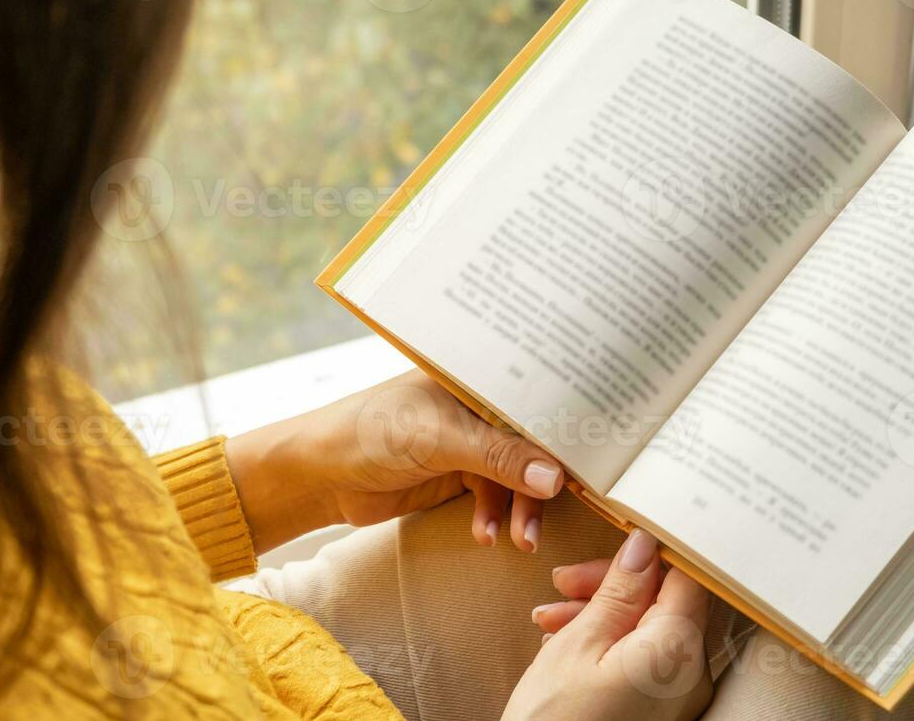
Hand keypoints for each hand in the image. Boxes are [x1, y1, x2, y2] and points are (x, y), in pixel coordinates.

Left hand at [223, 370, 564, 552]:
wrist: (318, 474)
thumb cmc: (369, 432)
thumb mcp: (438, 440)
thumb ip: (497, 457)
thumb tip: (555, 477)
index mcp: (475, 374)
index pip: (534, 392)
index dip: (566, 421)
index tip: (594, 458)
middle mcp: (477, 401)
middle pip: (531, 437)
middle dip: (544, 477)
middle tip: (555, 509)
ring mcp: (469, 437)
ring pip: (516, 472)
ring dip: (520, 507)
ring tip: (519, 540)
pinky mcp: (458, 470)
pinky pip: (494, 493)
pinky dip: (495, 516)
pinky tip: (486, 535)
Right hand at [504, 530, 712, 720]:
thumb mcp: (578, 644)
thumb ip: (619, 591)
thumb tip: (645, 546)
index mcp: (680, 649)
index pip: (689, 574)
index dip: (652, 550)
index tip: (616, 538)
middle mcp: (694, 676)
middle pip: (668, 601)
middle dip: (614, 584)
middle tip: (563, 582)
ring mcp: (682, 701)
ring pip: (651, 629)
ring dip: (603, 613)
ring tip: (549, 619)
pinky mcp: (663, 715)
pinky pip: (647, 661)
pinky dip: (610, 645)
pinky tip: (565, 644)